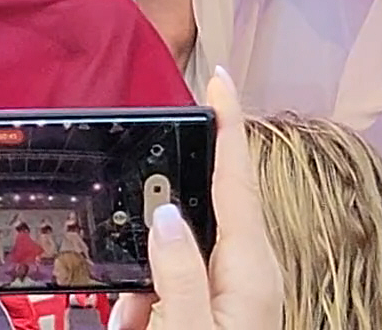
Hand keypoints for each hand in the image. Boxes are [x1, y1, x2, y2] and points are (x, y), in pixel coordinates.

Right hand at [112, 67, 279, 329]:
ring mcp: (236, 291)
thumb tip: (165, 215)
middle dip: (151, 228)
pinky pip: (173, 285)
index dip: (228, 123)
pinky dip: (148, 303)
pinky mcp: (220, 309)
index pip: (238, 178)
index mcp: (250, 269)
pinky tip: (140, 326)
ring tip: (136, 323)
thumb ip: (177, 272)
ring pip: (175, 254)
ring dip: (144, 282)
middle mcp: (249, 273)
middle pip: (197, 213)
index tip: (221, 77)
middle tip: (131, 253)